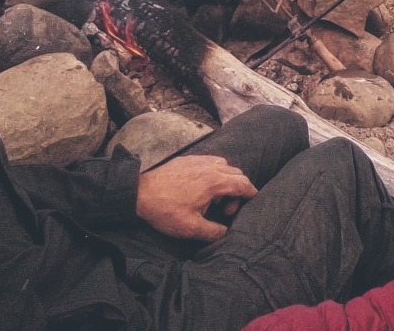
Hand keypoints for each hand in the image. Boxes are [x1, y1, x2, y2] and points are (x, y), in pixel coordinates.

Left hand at [135, 155, 257, 239]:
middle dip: (237, 191)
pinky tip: (202, 188)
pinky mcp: (189, 159)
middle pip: (236, 173)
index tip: (253, 201)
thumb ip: (214, 232)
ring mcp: (199, 160)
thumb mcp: (191, 228)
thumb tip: (227, 233)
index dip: (251, 193)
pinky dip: (215, 173)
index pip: (243, 183)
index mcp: (214, 182)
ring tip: (213, 200)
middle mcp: (210, 167)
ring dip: (226, 181)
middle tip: (225, 210)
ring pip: (224, 166)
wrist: (140, 193)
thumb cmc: (166, 210)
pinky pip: (211, 162)